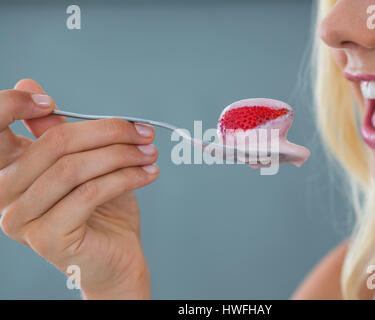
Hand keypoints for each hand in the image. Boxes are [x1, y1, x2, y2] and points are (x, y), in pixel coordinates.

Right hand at [0, 79, 158, 298]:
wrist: (115, 258)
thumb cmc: (101, 210)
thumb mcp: (82, 162)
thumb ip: (58, 131)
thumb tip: (30, 85)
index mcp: (9, 170)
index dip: (13, 105)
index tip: (50, 101)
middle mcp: (5, 194)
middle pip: (54, 143)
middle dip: (107, 131)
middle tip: (142, 131)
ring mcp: (21, 219)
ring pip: (74, 168)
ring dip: (122, 155)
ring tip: (149, 152)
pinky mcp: (47, 238)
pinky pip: (89, 193)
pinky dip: (126, 178)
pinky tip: (148, 173)